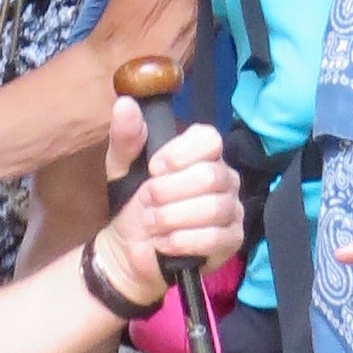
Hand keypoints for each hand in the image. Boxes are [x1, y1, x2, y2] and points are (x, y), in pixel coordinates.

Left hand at [101, 105, 242, 294]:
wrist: (129, 248)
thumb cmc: (133, 202)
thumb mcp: (121, 167)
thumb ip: (126, 137)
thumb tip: (126, 104)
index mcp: (202, 154)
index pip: (209, 139)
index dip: (179, 154)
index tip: (153, 168)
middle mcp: (225, 177)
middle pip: (210, 176)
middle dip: (169, 191)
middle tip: (147, 201)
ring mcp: (231, 209)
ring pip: (213, 208)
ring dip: (172, 217)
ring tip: (151, 223)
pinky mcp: (231, 240)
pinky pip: (215, 238)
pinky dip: (182, 241)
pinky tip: (164, 242)